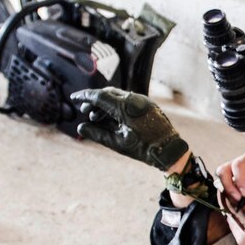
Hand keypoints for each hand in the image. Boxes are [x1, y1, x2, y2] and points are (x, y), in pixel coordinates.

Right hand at [71, 88, 188, 169]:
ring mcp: (143, 101)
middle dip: (94, 101)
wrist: (170, 150)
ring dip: (105, 105)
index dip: (84, 96)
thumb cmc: (144, 149)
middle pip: (108, 93)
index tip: (73, 98)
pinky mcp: (147, 104)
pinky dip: (116, 106)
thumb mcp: (117, 144)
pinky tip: (111, 118)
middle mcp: (135, 100)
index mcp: (125, 108)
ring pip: (118, 96)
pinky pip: (128, 101)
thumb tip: (81, 127)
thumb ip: (97, 134)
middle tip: (85, 111)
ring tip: (96, 118)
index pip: (99, 96)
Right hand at [216, 150, 244, 211]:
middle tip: (239, 200)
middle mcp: (240, 166)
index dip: (239, 180)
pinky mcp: (236, 188)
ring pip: (224, 186)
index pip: (238, 166)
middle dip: (229, 188)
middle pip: (223, 172)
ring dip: (234, 200)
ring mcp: (236, 177)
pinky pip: (232, 198)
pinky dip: (240, 209)